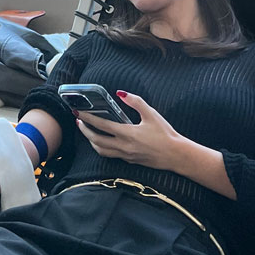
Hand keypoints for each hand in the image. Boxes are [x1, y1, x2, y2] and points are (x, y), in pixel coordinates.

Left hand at [75, 90, 190, 170]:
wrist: (175, 155)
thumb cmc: (165, 134)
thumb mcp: (152, 114)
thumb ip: (136, 102)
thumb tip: (121, 93)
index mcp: (128, 133)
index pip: (102, 125)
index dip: (88, 118)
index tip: (78, 113)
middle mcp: (124, 146)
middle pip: (96, 140)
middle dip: (84, 130)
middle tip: (79, 121)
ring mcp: (125, 155)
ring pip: (100, 150)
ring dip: (91, 141)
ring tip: (87, 131)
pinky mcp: (129, 160)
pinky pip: (110, 155)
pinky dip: (101, 148)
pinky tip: (102, 141)